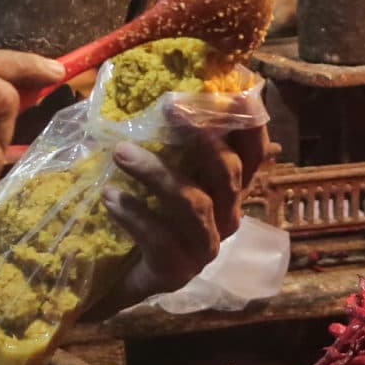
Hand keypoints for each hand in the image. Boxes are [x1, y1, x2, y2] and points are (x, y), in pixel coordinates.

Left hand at [96, 90, 273, 314]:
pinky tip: (110, 197)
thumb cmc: (144, 212)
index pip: (254, 152)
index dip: (246, 121)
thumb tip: (157, 88)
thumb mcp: (159, 171)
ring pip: (194, 205)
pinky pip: (160, 239)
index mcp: (228, 190)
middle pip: (228, 173)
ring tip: (121, 153)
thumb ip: (168, 139)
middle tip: (168, 107)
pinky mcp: (177, 272)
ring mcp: (204, 247)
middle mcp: (226, 217)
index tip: (226, 89)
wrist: (115, 276)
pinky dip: (134, 214)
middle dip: (202, 137)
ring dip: (157, 174)